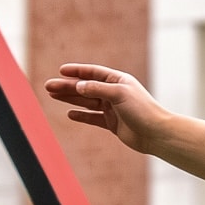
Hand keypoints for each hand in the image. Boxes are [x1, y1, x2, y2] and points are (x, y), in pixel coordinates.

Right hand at [44, 63, 170, 154]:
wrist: (156, 134)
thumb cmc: (142, 110)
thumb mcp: (119, 94)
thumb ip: (97, 89)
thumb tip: (78, 85)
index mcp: (119, 81)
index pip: (94, 73)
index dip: (78, 71)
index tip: (61, 70)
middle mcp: (115, 93)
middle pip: (87, 88)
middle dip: (67, 86)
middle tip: (48, 86)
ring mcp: (113, 109)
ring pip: (87, 102)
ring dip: (70, 98)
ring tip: (53, 95)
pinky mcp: (113, 124)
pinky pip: (93, 118)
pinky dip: (82, 116)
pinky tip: (70, 114)